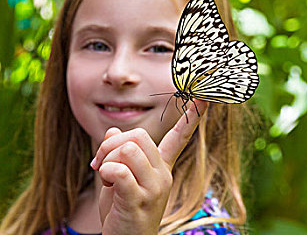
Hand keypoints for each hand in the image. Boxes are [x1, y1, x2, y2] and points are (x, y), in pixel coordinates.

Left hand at [91, 100, 207, 234]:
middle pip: (138, 135)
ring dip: (107, 161)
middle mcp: (163, 174)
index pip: (180, 137)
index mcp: (162, 166)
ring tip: (107, 178)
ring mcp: (154, 187)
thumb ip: (118, 152)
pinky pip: (118, 170)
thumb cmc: (121, 210)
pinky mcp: (140, 199)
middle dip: (111, 145)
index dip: (192, 116)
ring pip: (128, 149)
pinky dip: (106, 171)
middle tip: (101, 164)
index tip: (205, 97)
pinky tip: (107, 183)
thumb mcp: (118, 177)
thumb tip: (112, 131)